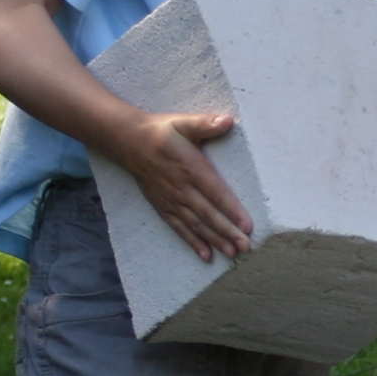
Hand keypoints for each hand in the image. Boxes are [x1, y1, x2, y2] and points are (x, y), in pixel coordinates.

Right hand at [116, 109, 250, 259]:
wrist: (129, 142)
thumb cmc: (162, 132)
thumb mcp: (183, 123)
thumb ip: (205, 124)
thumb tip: (227, 120)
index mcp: (191, 168)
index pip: (216, 193)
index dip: (232, 210)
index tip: (247, 226)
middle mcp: (182, 189)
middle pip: (208, 215)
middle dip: (228, 232)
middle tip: (245, 247)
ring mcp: (172, 201)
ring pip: (196, 225)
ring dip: (215, 240)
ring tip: (232, 254)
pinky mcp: (163, 207)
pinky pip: (179, 228)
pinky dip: (193, 242)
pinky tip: (206, 255)